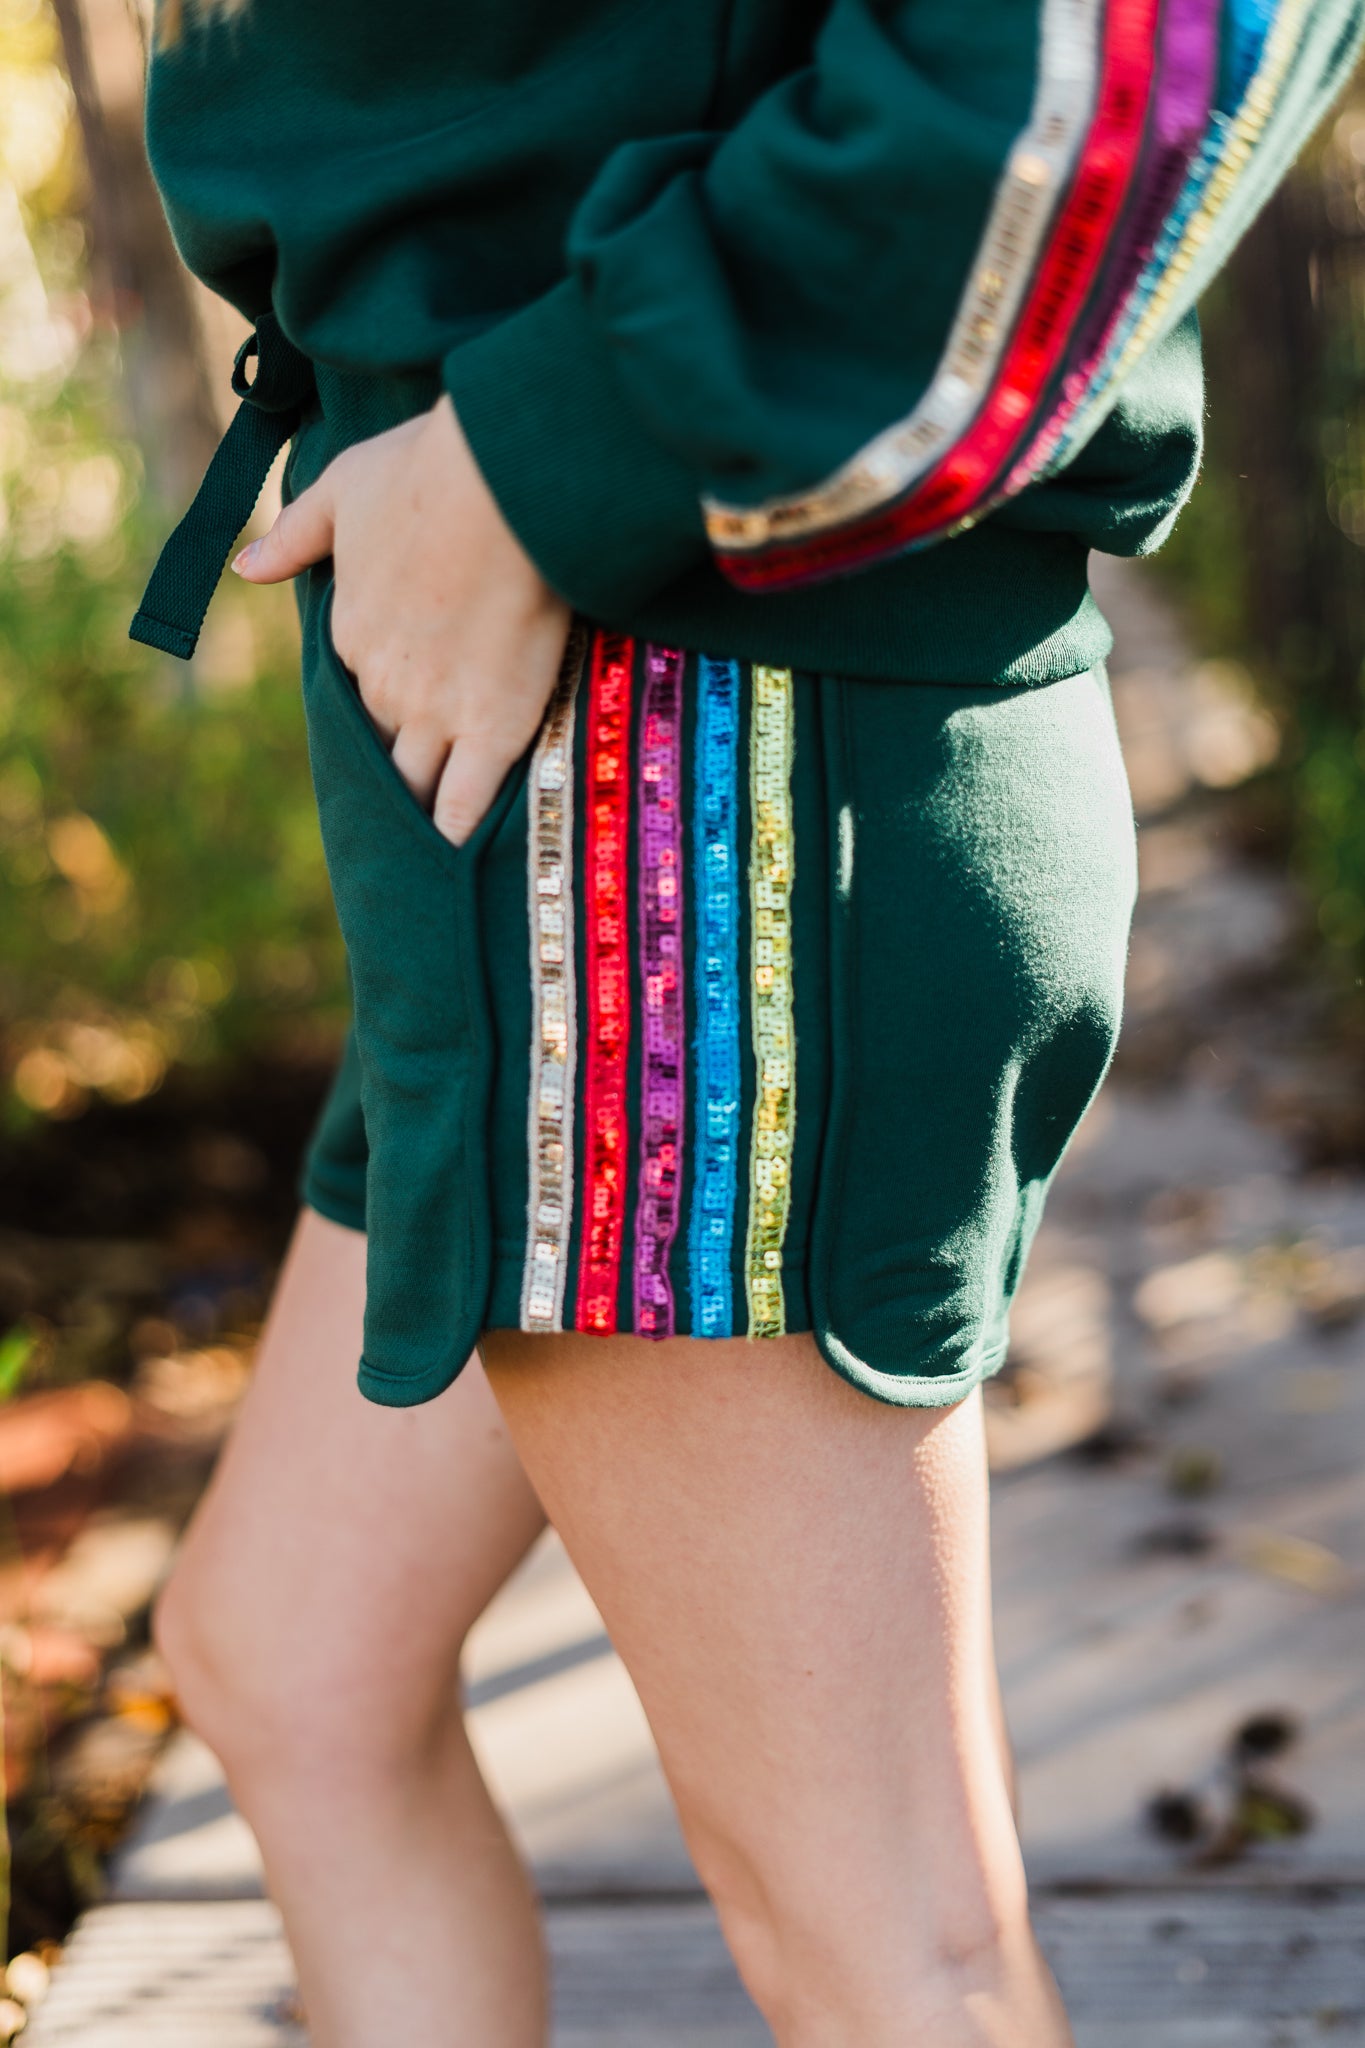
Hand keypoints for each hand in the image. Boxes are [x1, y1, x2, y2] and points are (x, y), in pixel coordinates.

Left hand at [233, 395, 570, 845]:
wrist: (501, 484)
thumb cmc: (425, 471)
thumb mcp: (341, 488)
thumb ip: (293, 536)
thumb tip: (244, 568)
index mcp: (347, 631)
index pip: (352, 689)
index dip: (373, 703)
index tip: (393, 714)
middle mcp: (383, 683)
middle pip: (383, 745)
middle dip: (392, 769)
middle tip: (404, 800)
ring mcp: (437, 712)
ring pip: (418, 780)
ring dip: (419, 809)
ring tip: (423, 843)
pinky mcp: (493, 728)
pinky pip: (469, 799)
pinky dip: (458, 830)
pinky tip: (456, 858)